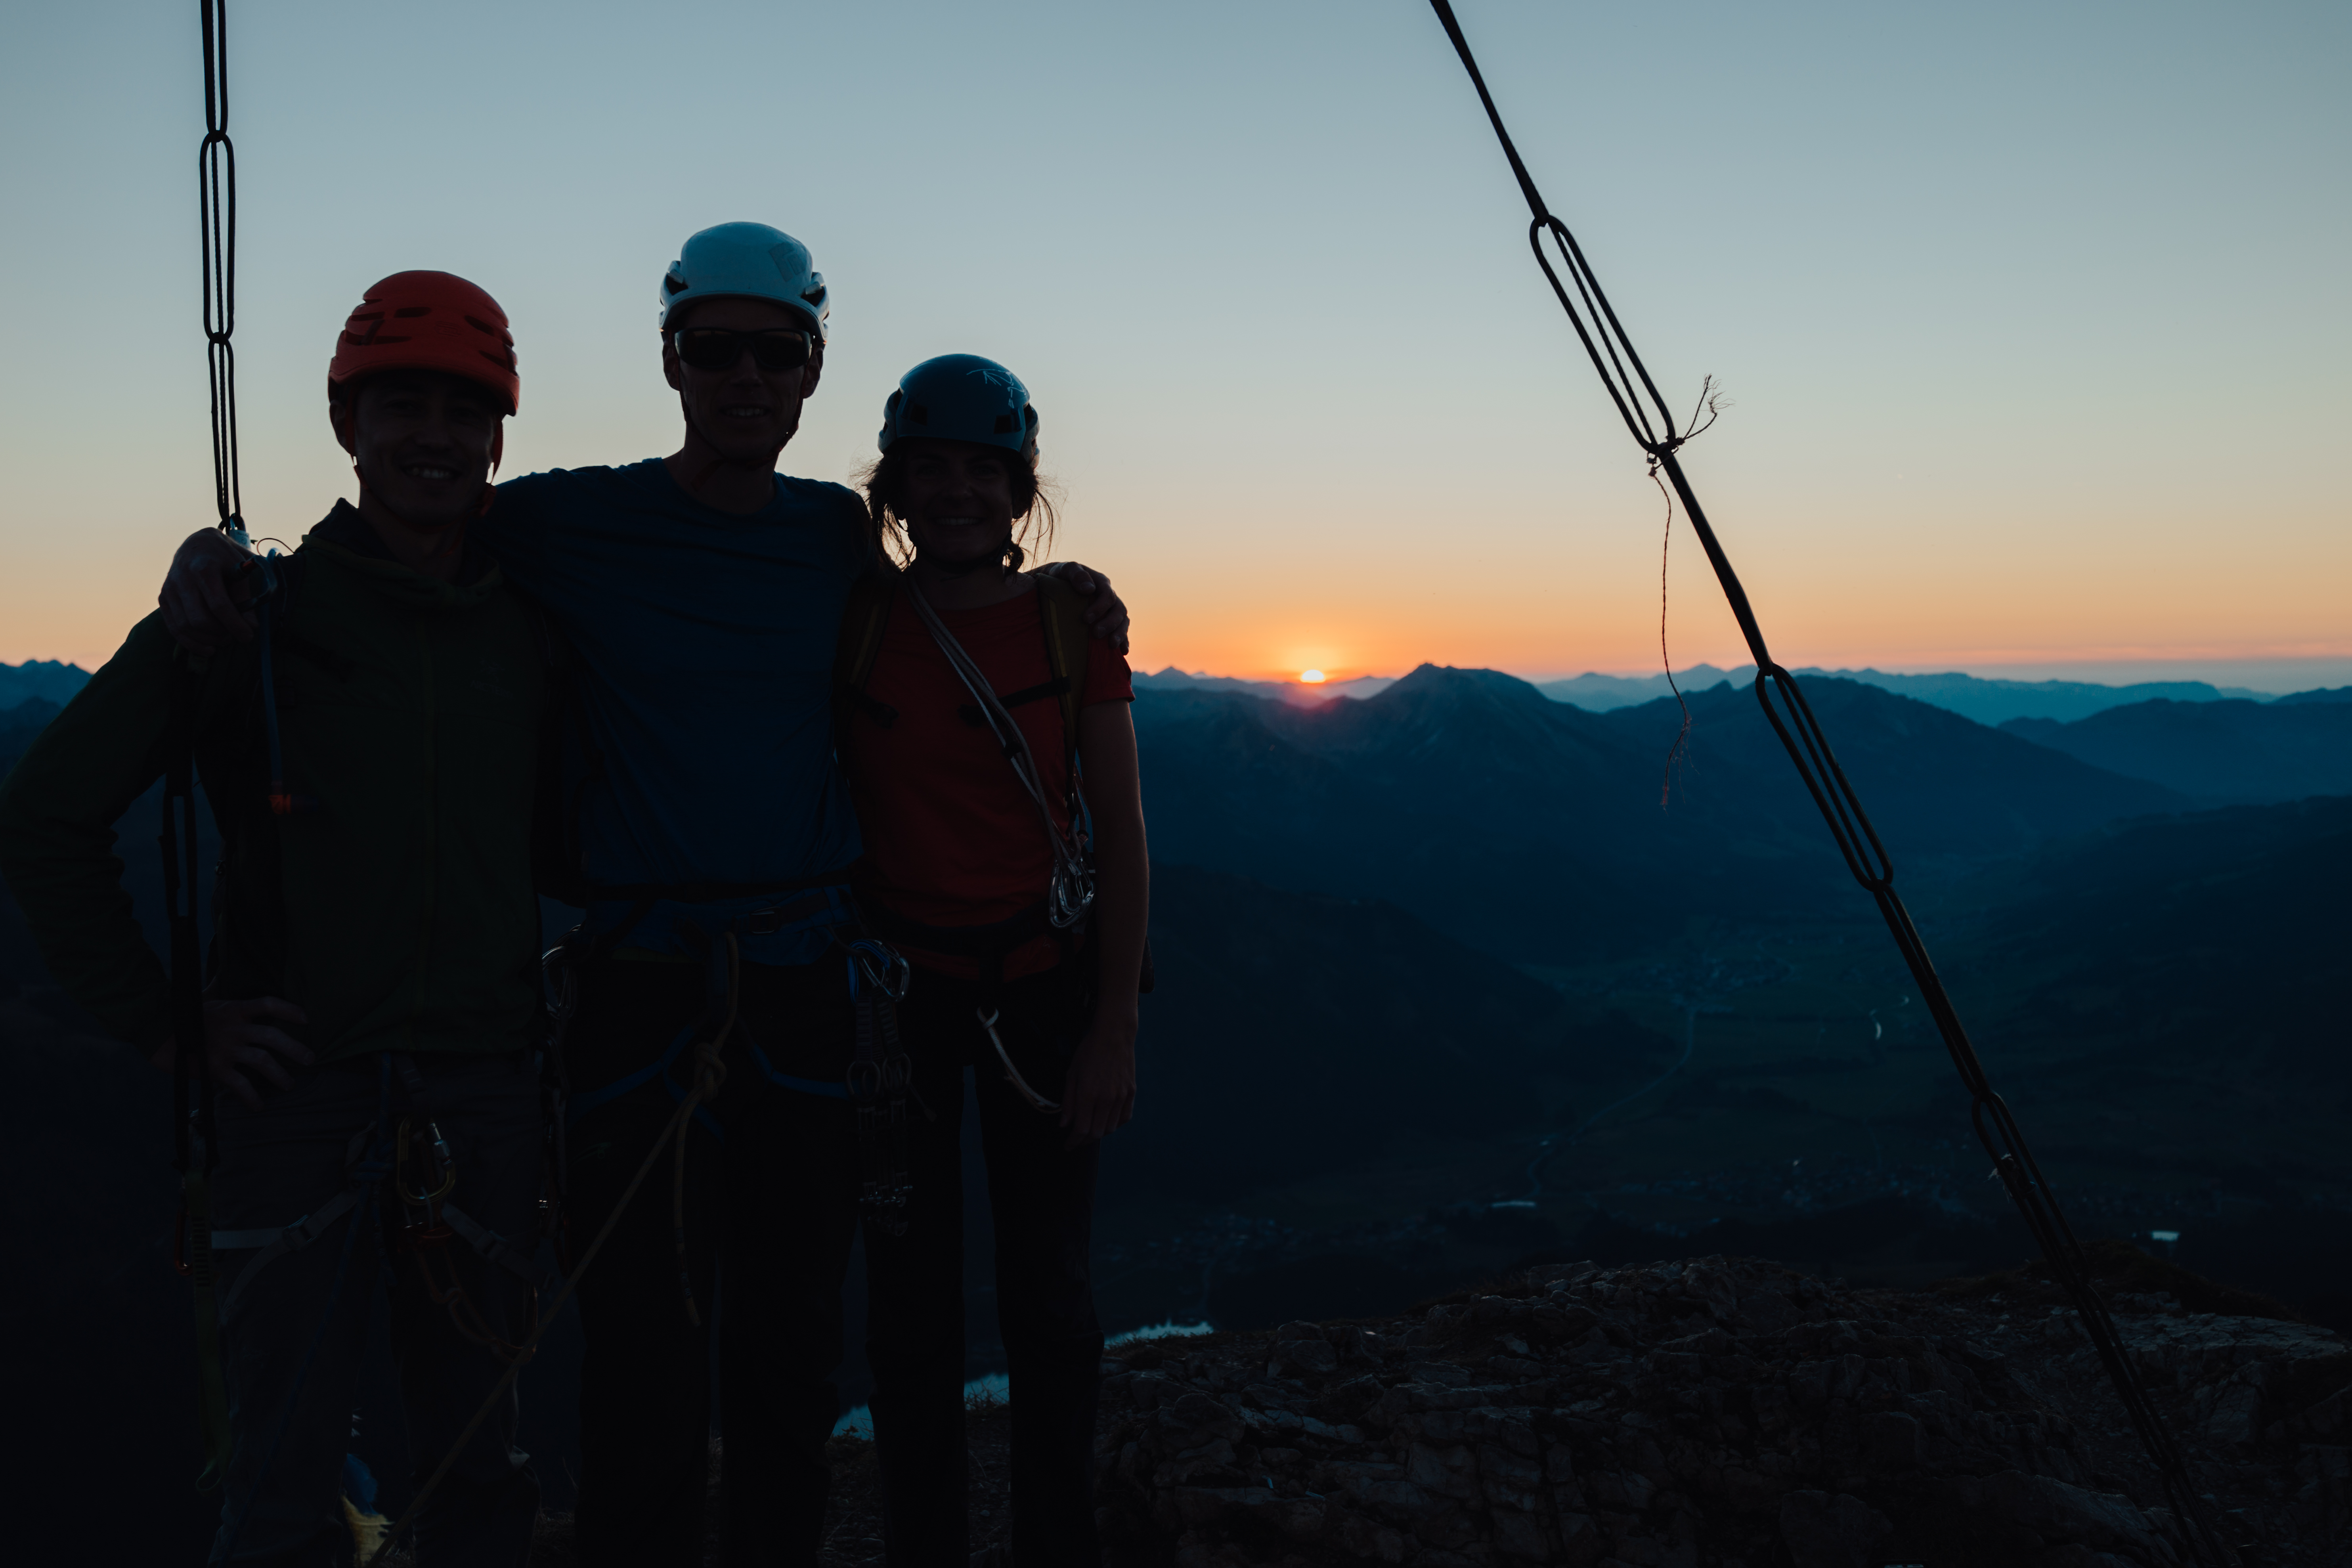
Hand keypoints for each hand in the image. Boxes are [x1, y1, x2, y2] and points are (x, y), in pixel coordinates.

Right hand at [148, 996, 313, 1110]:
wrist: (154, 1031)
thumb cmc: (181, 1015)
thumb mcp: (206, 1001)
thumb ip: (221, 994)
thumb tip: (221, 973)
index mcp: (234, 1010)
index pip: (268, 1004)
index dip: (289, 1009)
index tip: (306, 1018)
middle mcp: (234, 1028)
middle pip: (273, 1036)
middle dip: (295, 1049)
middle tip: (310, 1059)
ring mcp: (226, 1049)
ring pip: (262, 1061)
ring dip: (280, 1075)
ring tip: (289, 1085)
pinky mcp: (215, 1068)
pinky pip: (240, 1084)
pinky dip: (252, 1097)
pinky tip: (259, 1106)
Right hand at [159, 529, 259, 652]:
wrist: (198, 545)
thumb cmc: (225, 559)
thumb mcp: (240, 571)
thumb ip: (246, 598)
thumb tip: (251, 627)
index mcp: (204, 568)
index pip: (219, 604)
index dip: (235, 624)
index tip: (249, 636)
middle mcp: (182, 579)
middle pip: (200, 619)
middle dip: (221, 634)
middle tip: (236, 637)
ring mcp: (169, 589)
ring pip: (185, 626)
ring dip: (208, 640)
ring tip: (225, 640)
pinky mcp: (163, 598)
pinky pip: (174, 628)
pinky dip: (191, 643)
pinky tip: (208, 649)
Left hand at [1037, 561, 1128, 653]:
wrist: (1056, 584)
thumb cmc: (1060, 576)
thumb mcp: (1065, 570)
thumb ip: (1076, 574)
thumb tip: (1089, 589)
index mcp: (1101, 583)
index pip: (1107, 595)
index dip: (1100, 608)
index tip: (1086, 619)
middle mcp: (1109, 595)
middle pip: (1118, 609)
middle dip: (1109, 623)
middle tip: (1096, 634)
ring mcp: (1110, 608)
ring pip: (1123, 620)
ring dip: (1120, 633)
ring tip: (1112, 645)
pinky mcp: (1108, 620)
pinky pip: (1121, 629)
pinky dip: (1124, 640)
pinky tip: (1123, 651)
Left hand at [1057, 1008, 1136, 1150]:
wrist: (1114, 1035)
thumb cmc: (1089, 1052)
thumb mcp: (1072, 1074)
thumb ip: (1068, 1101)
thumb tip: (1065, 1124)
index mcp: (1088, 1094)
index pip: (1081, 1129)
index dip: (1074, 1141)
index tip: (1068, 1145)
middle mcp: (1106, 1098)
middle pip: (1096, 1133)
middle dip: (1084, 1141)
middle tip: (1077, 1141)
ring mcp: (1121, 1096)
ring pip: (1111, 1128)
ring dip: (1099, 1133)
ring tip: (1090, 1131)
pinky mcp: (1131, 1093)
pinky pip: (1124, 1118)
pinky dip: (1115, 1124)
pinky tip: (1107, 1122)